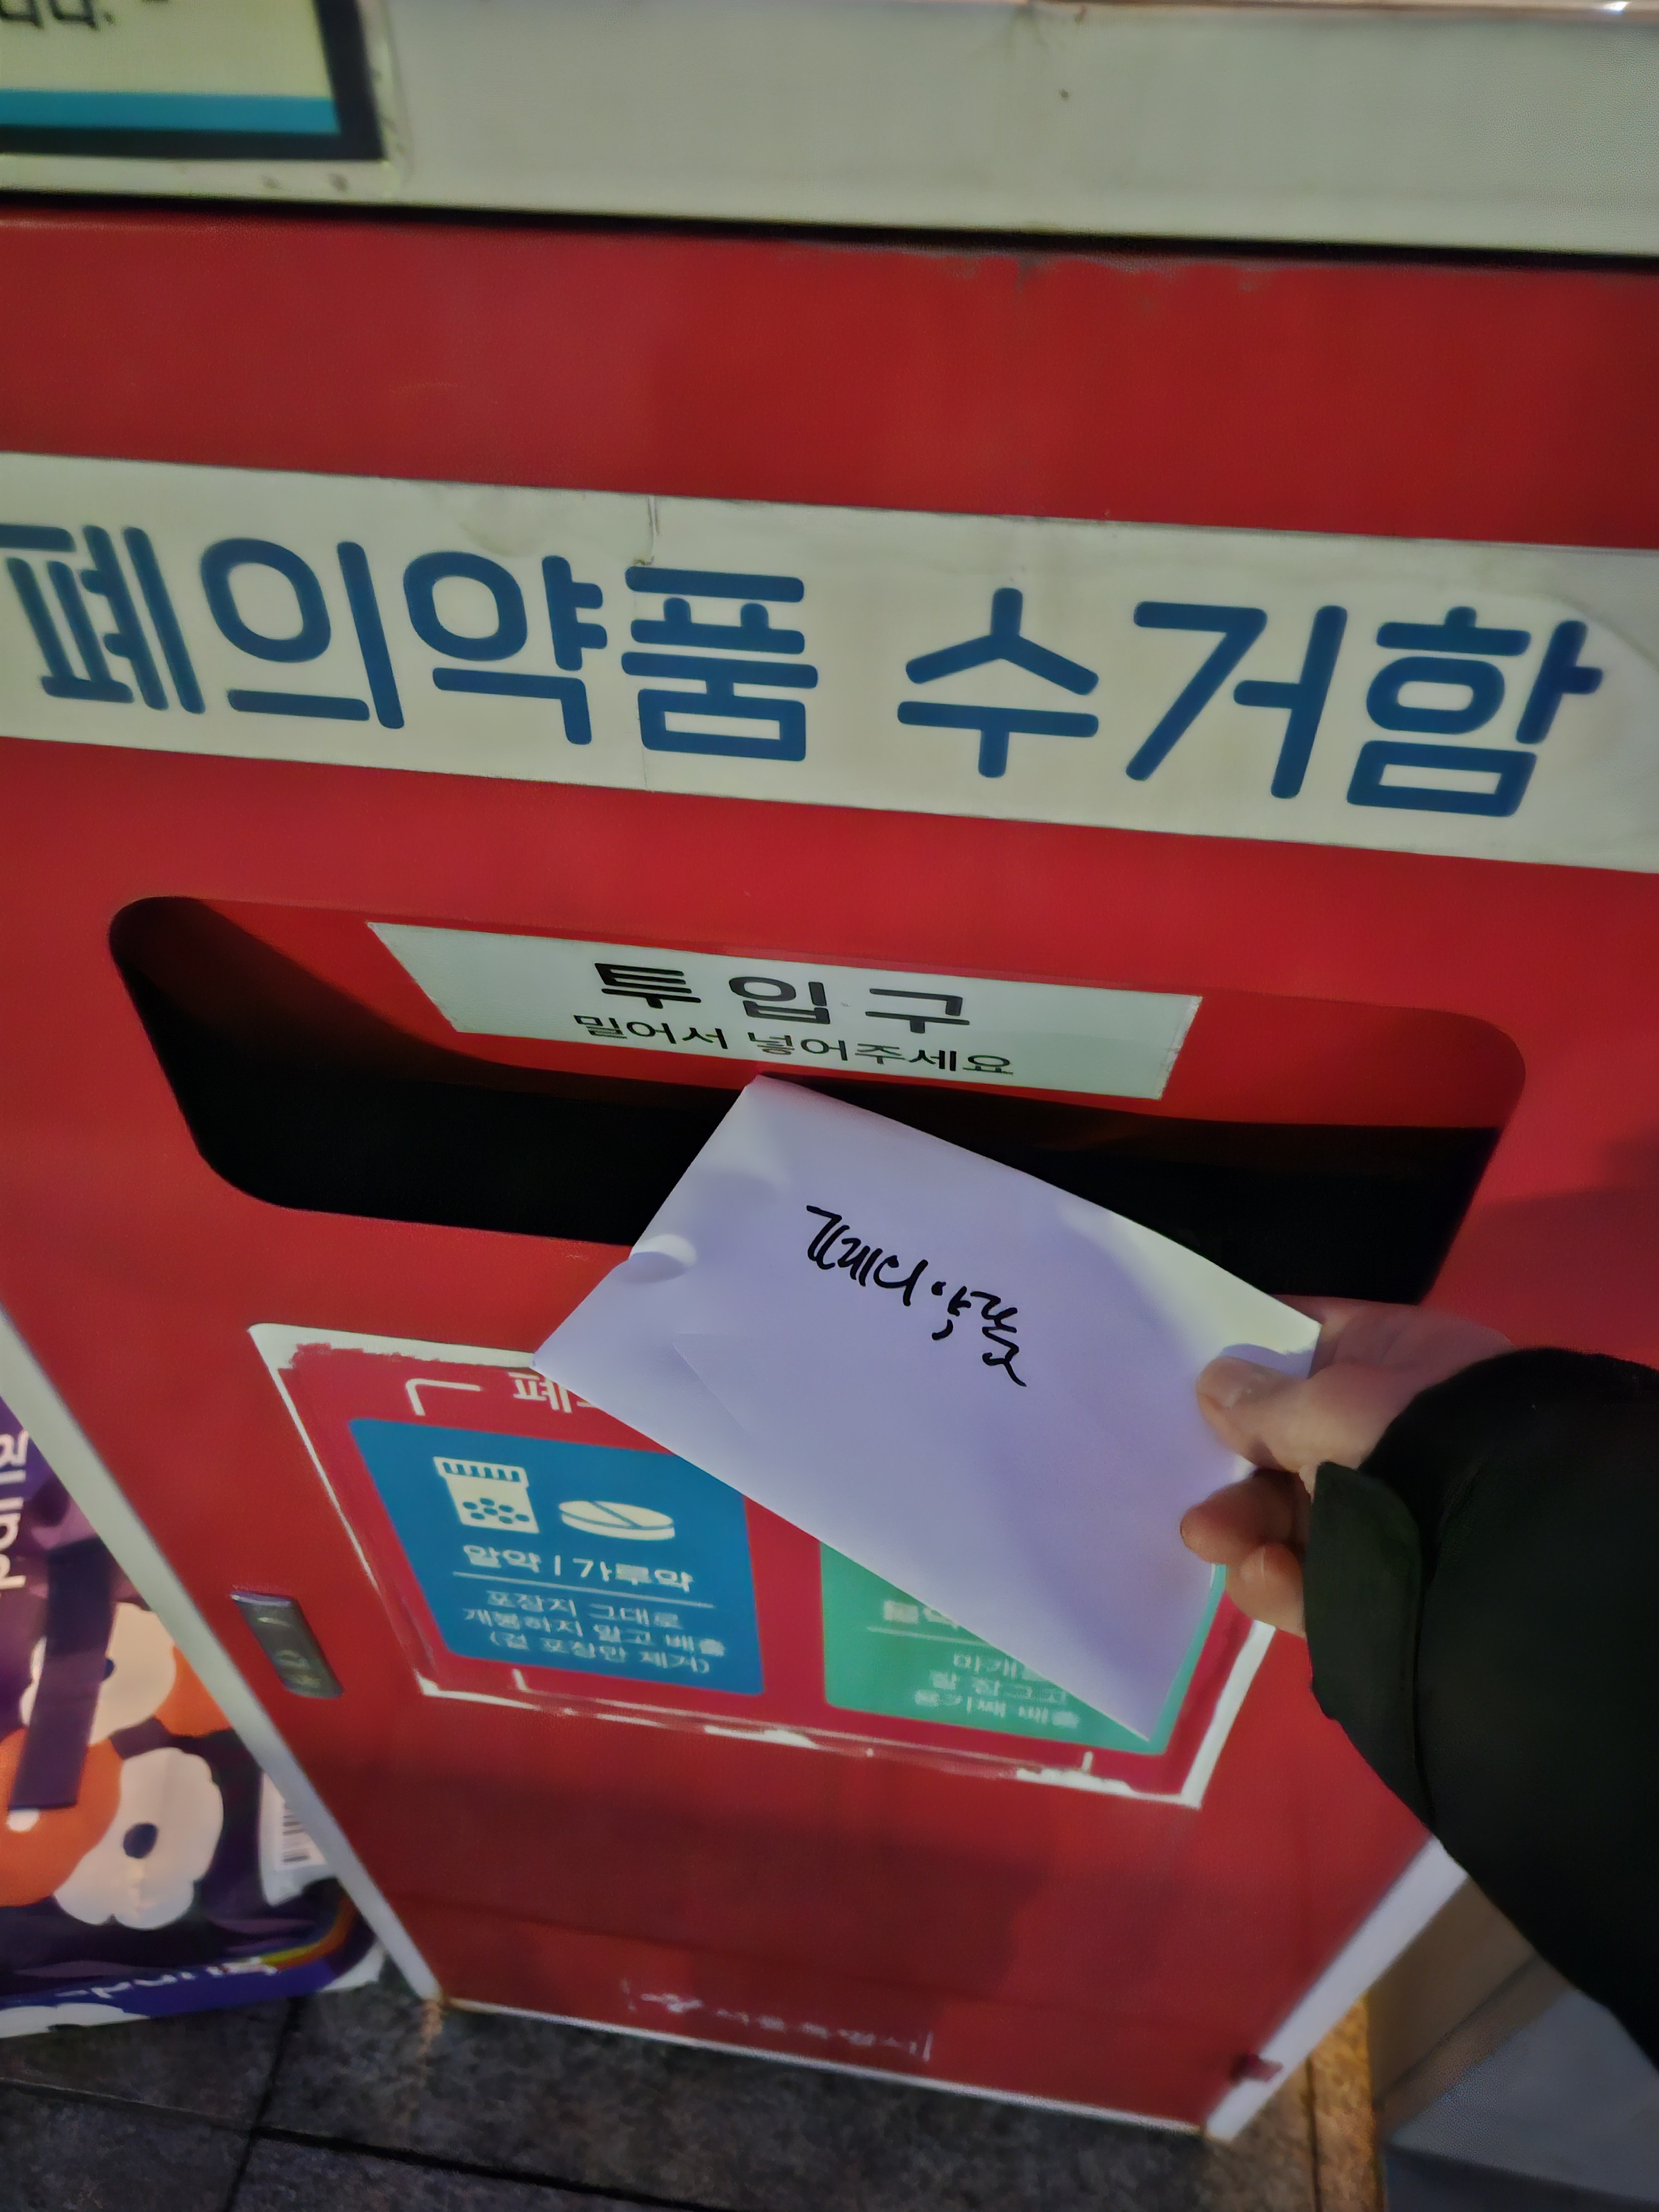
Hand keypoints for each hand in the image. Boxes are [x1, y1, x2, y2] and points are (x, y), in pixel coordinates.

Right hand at [1180, 1300, 1510, 1634]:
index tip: (1177, 1375)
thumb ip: (1262, 1401)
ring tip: (1209, 1535)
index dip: (1238, 1358)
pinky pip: (1311, 1583)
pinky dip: (1280, 1582)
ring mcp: (1387, 1511)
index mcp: (1389, 1359)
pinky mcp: (1383, 1587)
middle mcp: (1387, 1431)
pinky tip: (1267, 1574)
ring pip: (1285, 1517)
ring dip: (1240, 1525)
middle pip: (1279, 1443)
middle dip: (1226, 1468)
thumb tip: (1214, 1381)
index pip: (1300, 1343)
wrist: (1518, 1551)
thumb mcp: (1332, 1402)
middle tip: (1185, 1488)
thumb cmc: (1421, 1438)